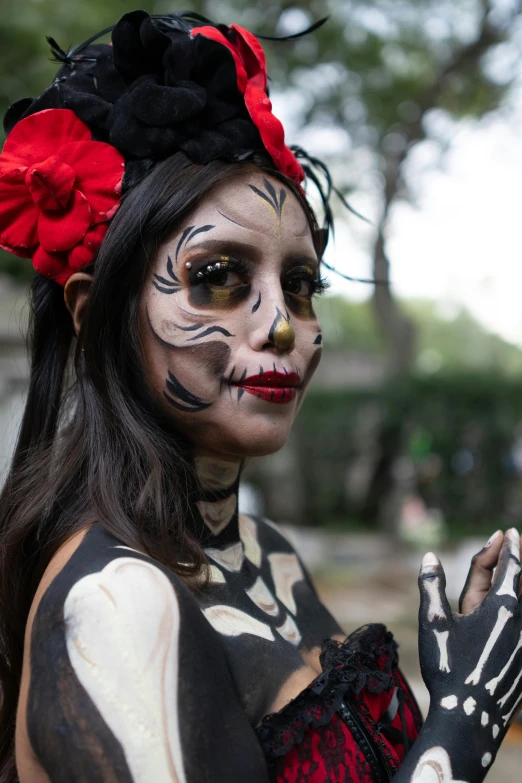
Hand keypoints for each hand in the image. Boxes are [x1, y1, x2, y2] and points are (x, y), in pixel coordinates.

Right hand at [417, 528, 521, 774]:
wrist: (469, 718)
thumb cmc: (448, 667)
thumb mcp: (433, 621)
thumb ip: (431, 584)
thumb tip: (430, 556)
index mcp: (502, 607)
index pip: (512, 566)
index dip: (510, 547)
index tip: (510, 532)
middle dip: (521, 563)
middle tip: (516, 547)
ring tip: (514, 580)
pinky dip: (520, 612)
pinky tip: (512, 615)